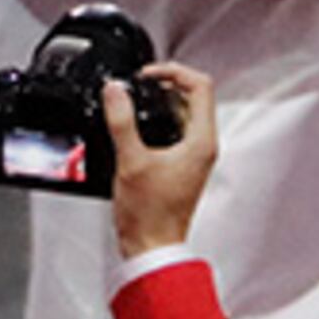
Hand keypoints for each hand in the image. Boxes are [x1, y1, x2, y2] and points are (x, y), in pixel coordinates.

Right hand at [105, 64, 216, 261]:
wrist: (150, 246)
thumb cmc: (149, 215)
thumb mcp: (130, 160)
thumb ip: (122, 121)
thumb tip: (115, 90)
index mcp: (202, 141)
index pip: (201, 86)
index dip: (174, 72)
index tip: (148, 74)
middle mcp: (203, 147)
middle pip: (194, 97)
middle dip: (166, 84)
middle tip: (139, 84)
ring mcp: (194, 157)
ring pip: (184, 114)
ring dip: (161, 102)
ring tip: (134, 101)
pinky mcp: (182, 165)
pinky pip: (175, 131)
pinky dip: (158, 121)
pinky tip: (134, 127)